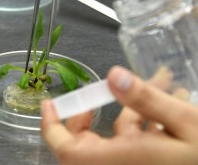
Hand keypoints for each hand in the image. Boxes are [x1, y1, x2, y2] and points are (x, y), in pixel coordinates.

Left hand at [40, 66, 197, 164]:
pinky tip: (165, 104)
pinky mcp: (143, 163)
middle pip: (83, 142)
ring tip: (158, 86)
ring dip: (131, 109)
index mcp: (119, 160)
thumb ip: (147, 100)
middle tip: (102, 91)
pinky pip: (132, 143)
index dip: (51, 127)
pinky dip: (143, 122)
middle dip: (90, 111)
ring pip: (113, 138)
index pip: (67, 150)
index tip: (49, 103)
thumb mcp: (185, 123)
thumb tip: (115, 75)